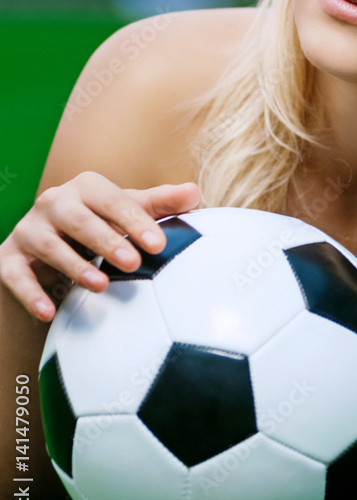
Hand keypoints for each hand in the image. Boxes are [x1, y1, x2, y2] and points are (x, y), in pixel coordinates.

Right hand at [0, 172, 200, 321]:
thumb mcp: (128, 210)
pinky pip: (16, 274)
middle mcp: (54, 202)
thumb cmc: (98, 221)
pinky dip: (30, 293)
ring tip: (100, 286)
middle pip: (80, 219)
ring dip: (73, 265)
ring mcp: (29, 229)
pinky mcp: (10, 257)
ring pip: (49, 245)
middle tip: (133, 263)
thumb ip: (161, 204)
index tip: (159, 244)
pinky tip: (47, 312)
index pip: (114, 201)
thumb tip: (194, 192)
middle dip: (106, 241)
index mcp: (87, 187)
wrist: (47, 238)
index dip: (136, 221)